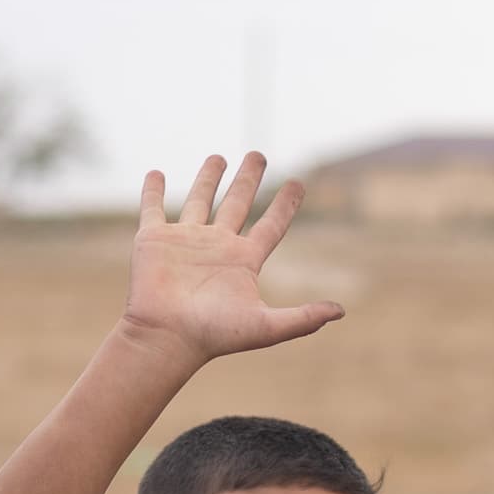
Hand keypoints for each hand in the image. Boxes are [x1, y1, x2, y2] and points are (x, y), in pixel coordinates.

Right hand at [121, 152, 342, 365]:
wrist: (167, 338)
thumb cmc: (214, 335)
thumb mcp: (266, 328)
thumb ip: (303, 319)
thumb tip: (340, 313)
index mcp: (243, 262)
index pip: (271, 227)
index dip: (285, 206)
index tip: (298, 184)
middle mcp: (216, 247)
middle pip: (237, 204)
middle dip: (248, 179)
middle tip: (258, 155)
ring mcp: (185, 242)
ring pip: (199, 200)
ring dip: (208, 179)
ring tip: (219, 157)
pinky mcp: (153, 240)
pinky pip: (153, 208)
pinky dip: (153, 191)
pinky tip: (156, 173)